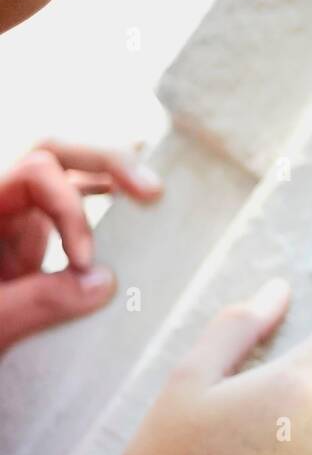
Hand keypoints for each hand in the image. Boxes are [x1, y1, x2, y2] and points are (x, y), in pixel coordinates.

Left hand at [0, 139, 162, 349]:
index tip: (85, 263)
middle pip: (52, 151)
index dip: (70, 210)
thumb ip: (39, 303)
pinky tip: (135, 198)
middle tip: (150, 190)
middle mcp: (0, 204)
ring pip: (64, 168)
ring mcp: (14, 218)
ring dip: (110, 171)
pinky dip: (103, 193)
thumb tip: (105, 282)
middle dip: (104, 161)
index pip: (35, 174)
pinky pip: (68, 199)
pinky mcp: (29, 240)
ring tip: (153, 188)